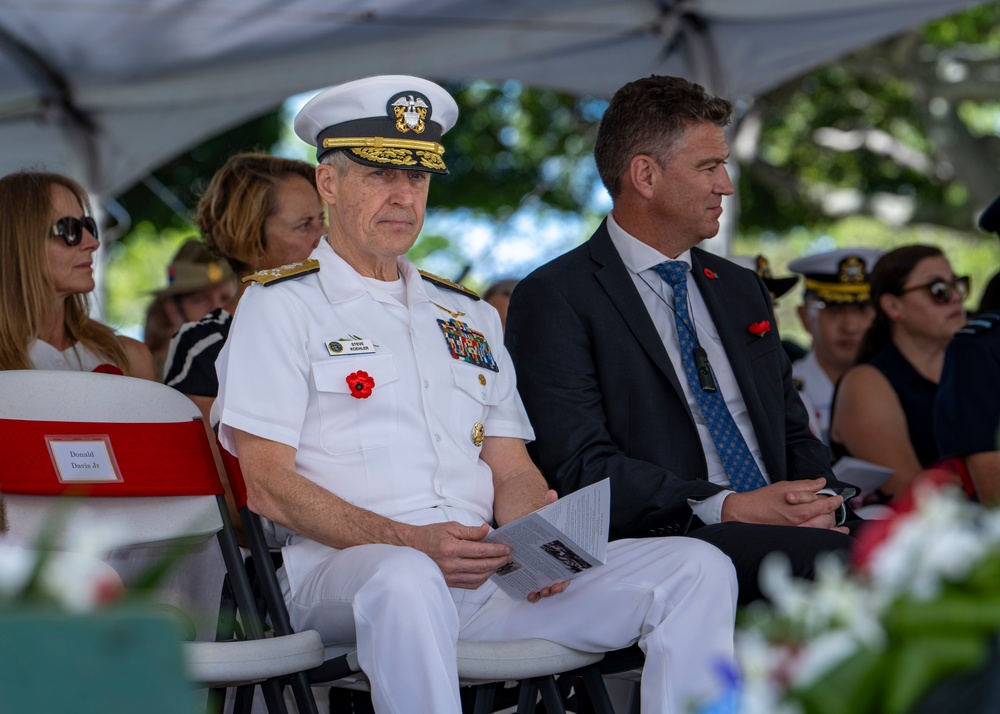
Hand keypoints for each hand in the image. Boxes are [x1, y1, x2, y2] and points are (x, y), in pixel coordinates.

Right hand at [406, 522, 511, 588]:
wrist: (413, 546)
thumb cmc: (432, 534)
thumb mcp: (451, 527)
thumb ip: (471, 531)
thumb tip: (487, 530)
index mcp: (450, 548)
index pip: (479, 551)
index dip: (496, 550)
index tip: (507, 548)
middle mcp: (450, 564)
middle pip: (481, 566)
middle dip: (498, 561)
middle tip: (509, 556)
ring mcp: (449, 575)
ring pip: (478, 578)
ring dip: (492, 571)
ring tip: (500, 563)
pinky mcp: (448, 582)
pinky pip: (470, 584)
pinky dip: (482, 579)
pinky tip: (488, 571)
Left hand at [523, 491, 571, 601]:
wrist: (532, 525)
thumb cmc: (545, 523)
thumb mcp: (547, 515)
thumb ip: (551, 506)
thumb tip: (552, 493)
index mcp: (563, 556)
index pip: (568, 572)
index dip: (564, 580)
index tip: (559, 582)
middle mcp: (556, 566)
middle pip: (558, 583)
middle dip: (553, 589)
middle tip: (547, 589)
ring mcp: (545, 572)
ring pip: (547, 587)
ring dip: (543, 593)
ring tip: (537, 593)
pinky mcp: (534, 574)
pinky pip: (535, 588)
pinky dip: (533, 593)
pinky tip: (528, 595)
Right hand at [721, 478, 844, 530]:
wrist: (745, 513)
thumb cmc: (763, 499)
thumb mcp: (784, 486)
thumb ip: (805, 485)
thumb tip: (821, 482)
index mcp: (800, 509)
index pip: (824, 505)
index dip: (833, 500)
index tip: (838, 497)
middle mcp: (802, 523)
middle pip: (827, 518)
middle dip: (833, 512)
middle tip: (835, 506)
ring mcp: (798, 532)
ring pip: (823, 531)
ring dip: (834, 527)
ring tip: (841, 526)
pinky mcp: (793, 537)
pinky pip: (814, 538)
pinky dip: (826, 537)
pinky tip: (831, 536)